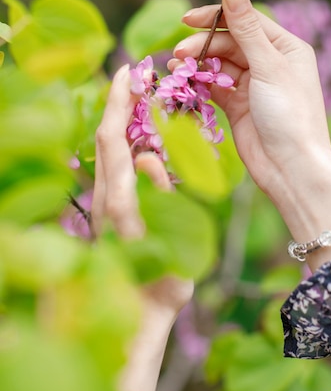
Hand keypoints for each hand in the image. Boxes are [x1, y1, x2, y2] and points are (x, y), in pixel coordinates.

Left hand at [92, 65, 192, 390]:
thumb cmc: (157, 285)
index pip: (111, 137)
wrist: (135, 320)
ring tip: (141, 97)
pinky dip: (126, 140)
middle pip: (105, 136)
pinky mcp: (112, 210)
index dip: (117, 102)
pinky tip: (142, 135)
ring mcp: (106, 203)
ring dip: (121, 118)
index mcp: (117, 198)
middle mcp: (105, 196)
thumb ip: (155, 196)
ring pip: (109, 150)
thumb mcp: (164, 241)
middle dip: (117, 101)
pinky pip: (116, 165)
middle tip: (136, 75)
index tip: (128, 71)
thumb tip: (148, 156)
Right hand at [172, 0, 330, 268]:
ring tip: (177, 67)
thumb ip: (245, 27)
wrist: (290, 169)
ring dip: (198, 64)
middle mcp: (269, 62)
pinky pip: (213, 85)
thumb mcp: (267, 66)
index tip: (187, 18)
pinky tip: (183, 82)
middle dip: (203, 45)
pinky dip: (199, 83)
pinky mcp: (237, 105)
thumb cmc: (289, 114)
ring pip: (218, 63)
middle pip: (229, 42)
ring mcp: (252, 84)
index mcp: (286, 47)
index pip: (246, 20)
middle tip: (179, 53)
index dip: (216, 17)